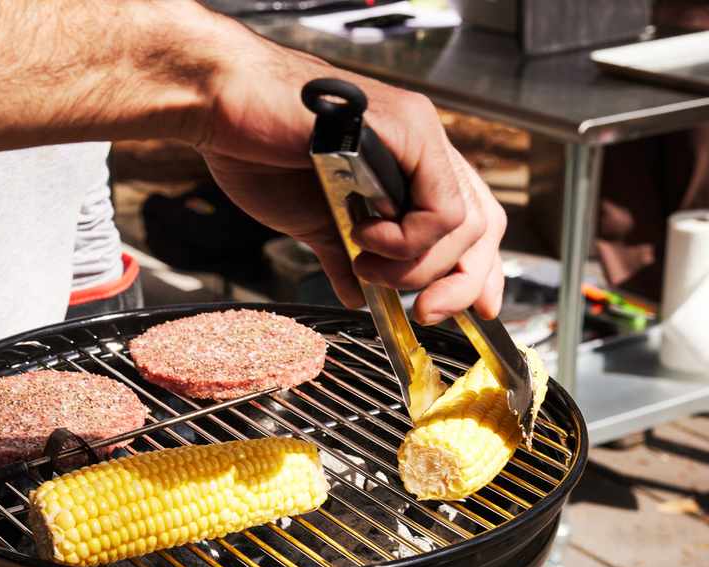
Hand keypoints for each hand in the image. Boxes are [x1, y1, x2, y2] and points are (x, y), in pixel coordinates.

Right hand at [195, 29, 504, 323]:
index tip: (470, 311)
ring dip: (416, 265)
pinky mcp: (410, 131)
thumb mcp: (314, 222)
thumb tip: (355, 295)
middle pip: (483, 228)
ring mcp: (420, 136)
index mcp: (408, 167)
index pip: (471, 222)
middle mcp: (423, 147)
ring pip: (464, 225)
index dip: (477, 272)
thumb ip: (343, 256)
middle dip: (459, 284)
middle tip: (424, 312)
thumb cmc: (258, 151)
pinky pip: (441, 208)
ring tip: (365, 259)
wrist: (226, 111)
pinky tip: (364, 235)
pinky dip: (408, 239)